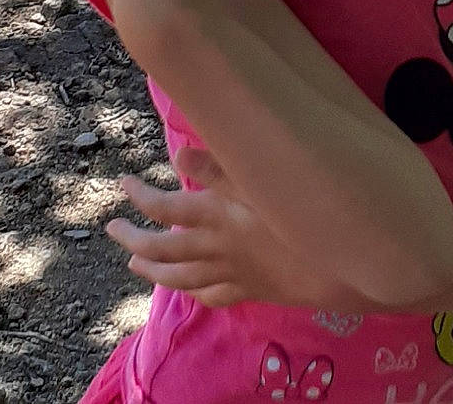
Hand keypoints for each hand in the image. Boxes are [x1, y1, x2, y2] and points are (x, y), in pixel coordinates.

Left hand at [105, 148, 373, 311]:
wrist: (340, 260)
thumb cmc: (301, 208)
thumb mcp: (260, 178)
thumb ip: (218, 165)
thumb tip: (178, 156)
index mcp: (216, 215)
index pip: (163, 207)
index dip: (139, 195)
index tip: (124, 183)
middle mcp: (216, 248)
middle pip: (162, 249)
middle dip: (133, 240)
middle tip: (112, 230)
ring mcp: (232, 273)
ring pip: (180, 279)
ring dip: (153, 270)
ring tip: (134, 263)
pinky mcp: (250, 289)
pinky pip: (214, 296)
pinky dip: (195, 293)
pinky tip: (188, 290)